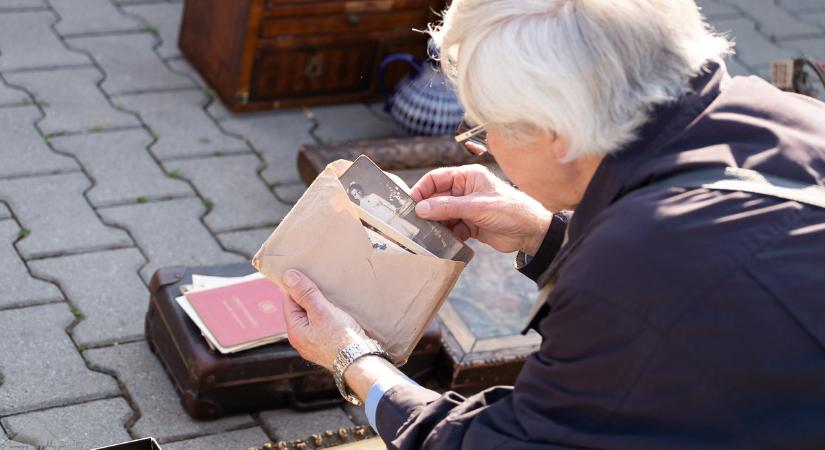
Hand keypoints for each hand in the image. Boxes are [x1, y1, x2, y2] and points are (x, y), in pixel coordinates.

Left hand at [281, 269, 366, 370]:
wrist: (361, 363)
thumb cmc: (342, 338)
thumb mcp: (322, 310)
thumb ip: (305, 293)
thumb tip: (288, 276)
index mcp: (294, 331)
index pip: (288, 301)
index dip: (297, 287)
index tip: (309, 276)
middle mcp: (300, 341)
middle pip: (300, 310)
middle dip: (309, 297)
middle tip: (323, 286)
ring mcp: (313, 346)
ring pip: (312, 319)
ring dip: (320, 308)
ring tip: (333, 300)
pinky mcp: (326, 349)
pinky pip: (322, 328)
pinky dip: (328, 319)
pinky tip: (339, 315)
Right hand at [411, 165, 552, 254]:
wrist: (530, 233)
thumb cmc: (510, 211)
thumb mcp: (477, 207)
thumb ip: (447, 207)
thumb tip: (421, 209)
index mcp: (467, 177)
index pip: (436, 178)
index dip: (421, 189)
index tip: (410, 204)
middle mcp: (465, 190)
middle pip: (437, 198)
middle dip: (427, 210)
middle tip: (415, 223)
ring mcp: (467, 208)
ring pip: (442, 215)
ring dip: (436, 225)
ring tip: (429, 234)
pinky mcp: (470, 225)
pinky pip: (451, 228)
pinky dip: (447, 235)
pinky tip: (446, 241)